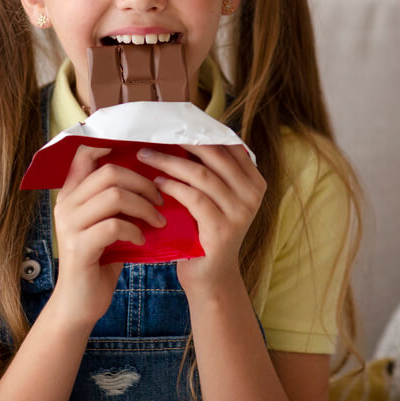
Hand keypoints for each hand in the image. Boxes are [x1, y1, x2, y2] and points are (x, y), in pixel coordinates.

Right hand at [47, 145, 168, 328]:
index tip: (143, 155)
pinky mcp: (79, 247)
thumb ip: (117, 198)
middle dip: (143, 182)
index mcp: (71, 193)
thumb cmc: (101, 258)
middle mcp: (66, 204)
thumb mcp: (107, 222)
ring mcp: (70, 225)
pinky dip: (136, 230)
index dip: (113, 146)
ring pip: (114, 195)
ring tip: (158, 220)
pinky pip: (114, 225)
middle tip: (161, 199)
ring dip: (144, 206)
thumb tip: (154, 173)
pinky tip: (143, 241)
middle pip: (109, 171)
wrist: (81, 302)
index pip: (85, 152)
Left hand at [136, 144, 266, 297]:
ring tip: (145, 157)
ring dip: (169, 162)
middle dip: (181, 142)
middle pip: (215, 154)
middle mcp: (252, 194)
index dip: (199, 131)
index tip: (171, 123)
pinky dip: (173, 187)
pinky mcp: (223, 230)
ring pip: (202, 175)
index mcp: (254, 181)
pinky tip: (156, 183)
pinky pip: (195, 198)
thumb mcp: (213, 197)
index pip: (228, 144)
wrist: (209, 277)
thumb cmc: (204, 231)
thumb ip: (208, 170)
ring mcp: (241, 212)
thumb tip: (178, 132)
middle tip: (152, 137)